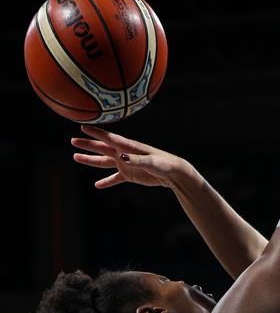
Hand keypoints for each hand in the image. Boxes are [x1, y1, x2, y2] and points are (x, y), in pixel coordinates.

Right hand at [71, 125, 194, 189]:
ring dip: (91, 161)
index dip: (97, 133)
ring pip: (105, 162)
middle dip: (88, 145)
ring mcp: (126, 164)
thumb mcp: (151, 162)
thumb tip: (121, 157)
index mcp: (129, 147)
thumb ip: (136, 160)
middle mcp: (125, 154)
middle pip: (103, 148)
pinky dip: (106, 181)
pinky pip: (115, 178)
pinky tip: (97, 185)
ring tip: (75, 157)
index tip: (83, 127)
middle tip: (72, 141)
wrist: (174, 173)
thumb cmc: (165, 164)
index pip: (110, 138)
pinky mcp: (130, 175)